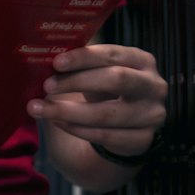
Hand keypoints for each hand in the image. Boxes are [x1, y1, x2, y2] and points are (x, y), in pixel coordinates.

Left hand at [27, 43, 166, 164]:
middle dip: (77, 82)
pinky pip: (107, 136)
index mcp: (142, 60)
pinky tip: (58, 122)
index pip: (112, 54)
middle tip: (46, 85)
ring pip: (107, 114)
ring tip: (41, 108)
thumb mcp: (99, 70)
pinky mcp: (144, 140)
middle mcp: (153, 86)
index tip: (56, 62)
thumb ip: (81, 62)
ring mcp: (152, 115)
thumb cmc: (106, 88)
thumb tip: (46, 54)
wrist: (127, 125)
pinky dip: (78, 130)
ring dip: (69, 112)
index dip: (83, 57)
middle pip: (116, 80)